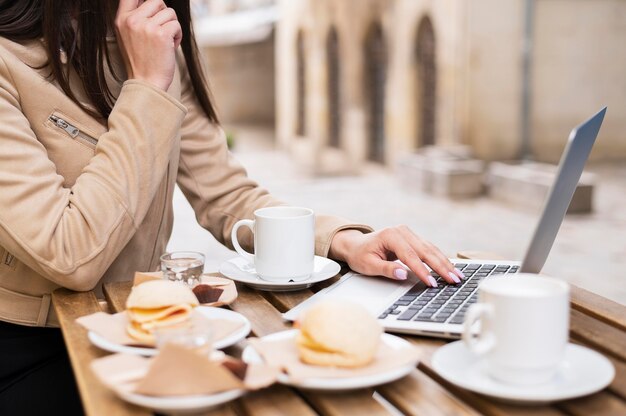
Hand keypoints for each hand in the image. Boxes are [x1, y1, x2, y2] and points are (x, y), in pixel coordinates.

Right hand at [115, 0, 182, 90]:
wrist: (145, 83)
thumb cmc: (141, 62)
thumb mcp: (128, 37)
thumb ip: (136, 18)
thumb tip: (152, 1)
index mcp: (121, 19)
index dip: (147, 0)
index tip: (155, 8)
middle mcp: (132, 20)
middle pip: (156, 0)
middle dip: (164, 14)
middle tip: (163, 30)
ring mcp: (146, 26)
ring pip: (169, 12)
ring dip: (172, 26)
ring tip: (166, 42)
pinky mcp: (161, 34)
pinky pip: (177, 24)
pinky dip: (178, 36)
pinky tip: (171, 47)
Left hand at [328, 227, 464, 286]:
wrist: (356, 245)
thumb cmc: (360, 255)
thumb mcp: (368, 265)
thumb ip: (386, 269)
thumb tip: (403, 275)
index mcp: (391, 235)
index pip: (410, 256)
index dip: (422, 270)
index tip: (431, 283)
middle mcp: (402, 231)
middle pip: (425, 250)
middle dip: (441, 266)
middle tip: (454, 280)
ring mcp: (409, 233)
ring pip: (431, 249)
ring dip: (444, 262)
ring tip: (457, 275)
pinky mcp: (413, 238)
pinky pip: (429, 248)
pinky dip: (440, 258)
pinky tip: (450, 267)